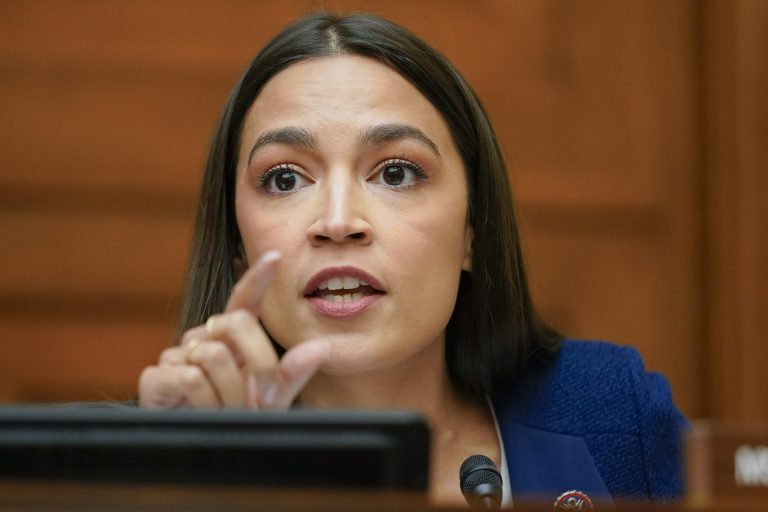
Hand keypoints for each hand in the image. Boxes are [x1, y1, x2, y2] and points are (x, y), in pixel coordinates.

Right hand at [138, 251, 328, 409]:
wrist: (198, 448)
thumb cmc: (235, 418)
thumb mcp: (270, 399)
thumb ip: (293, 373)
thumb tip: (321, 347)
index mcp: (233, 338)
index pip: (244, 300)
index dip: (257, 277)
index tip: (275, 256)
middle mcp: (204, 338)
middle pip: (235, 323)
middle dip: (259, 362)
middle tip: (263, 398)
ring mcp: (177, 355)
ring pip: (214, 356)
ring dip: (231, 392)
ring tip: (229, 411)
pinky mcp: (156, 376)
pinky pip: (190, 378)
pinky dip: (206, 402)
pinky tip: (204, 413)